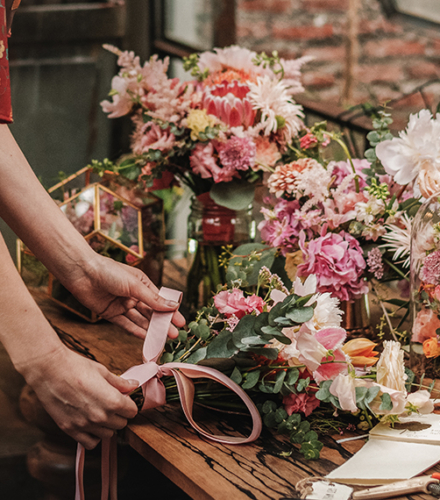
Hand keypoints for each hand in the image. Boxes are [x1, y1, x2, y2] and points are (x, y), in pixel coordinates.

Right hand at [24, 345, 138, 448]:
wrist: (49, 369)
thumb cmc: (75, 367)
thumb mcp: (102, 371)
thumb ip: (119, 383)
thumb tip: (133, 385)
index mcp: (112, 401)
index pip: (132, 412)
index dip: (130, 404)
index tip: (125, 399)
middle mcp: (100, 417)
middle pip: (121, 424)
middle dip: (120, 414)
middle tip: (112, 403)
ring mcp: (84, 425)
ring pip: (108, 435)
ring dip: (108, 425)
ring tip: (100, 412)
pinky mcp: (70, 429)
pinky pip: (90, 443)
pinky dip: (93, 436)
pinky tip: (91, 424)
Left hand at [65, 255, 185, 338]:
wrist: (82, 272)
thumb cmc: (109, 271)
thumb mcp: (135, 285)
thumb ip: (153, 299)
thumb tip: (173, 306)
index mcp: (142, 283)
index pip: (160, 300)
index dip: (170, 312)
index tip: (181, 322)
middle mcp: (133, 295)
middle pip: (151, 312)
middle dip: (162, 324)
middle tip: (173, 335)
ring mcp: (122, 305)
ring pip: (139, 320)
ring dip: (150, 330)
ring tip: (162, 339)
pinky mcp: (110, 314)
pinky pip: (125, 325)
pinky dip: (135, 331)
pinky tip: (145, 338)